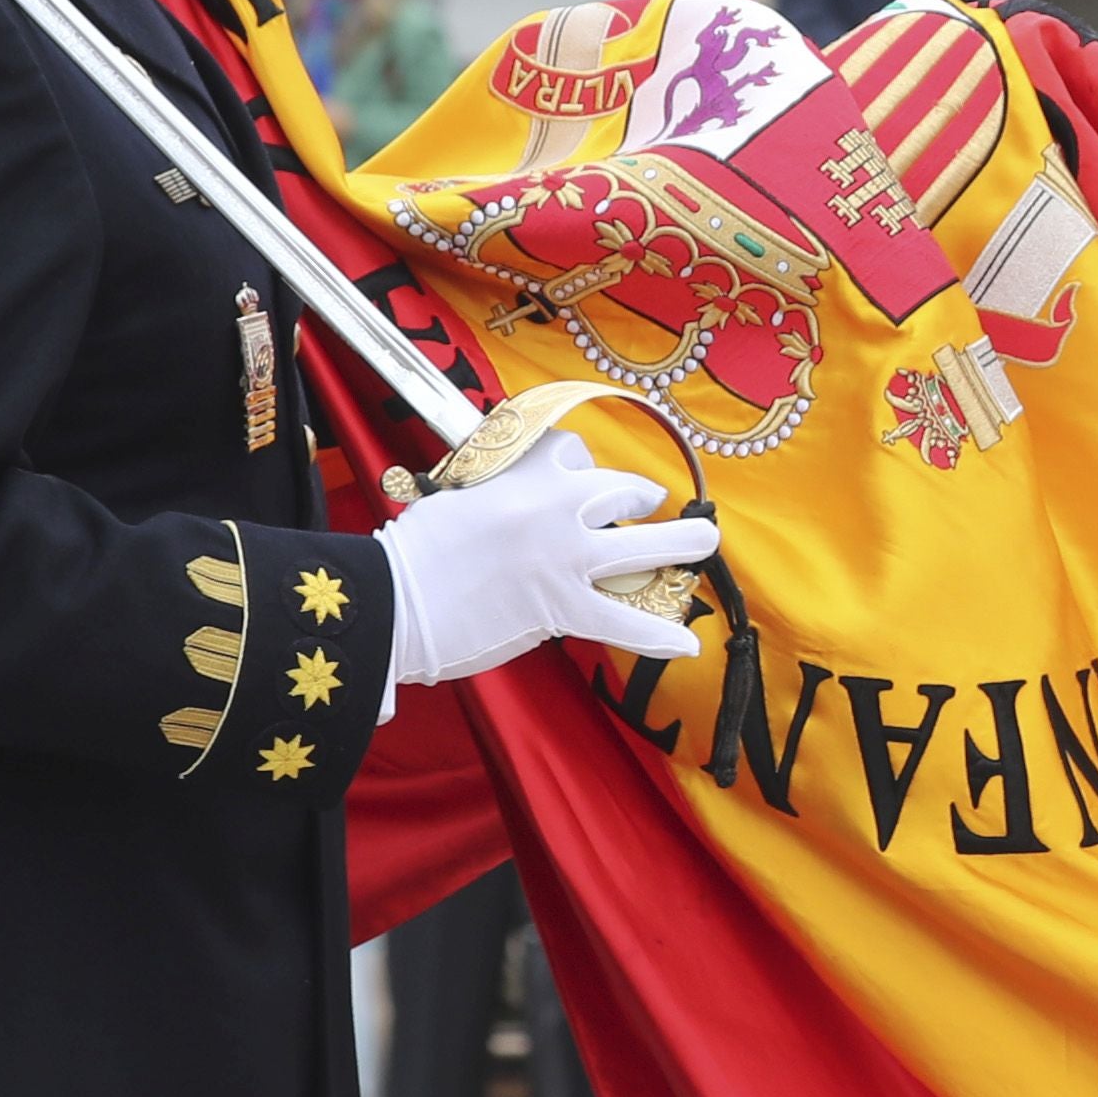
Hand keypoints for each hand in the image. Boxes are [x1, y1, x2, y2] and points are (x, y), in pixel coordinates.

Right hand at [381, 435, 714, 683]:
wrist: (395, 600)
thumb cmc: (412, 553)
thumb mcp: (454, 498)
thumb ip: (495, 495)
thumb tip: (509, 507)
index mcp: (522, 474)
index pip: (571, 451)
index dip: (581, 465)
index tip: (581, 477)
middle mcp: (556, 508)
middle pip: (623, 490)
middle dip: (641, 498)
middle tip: (648, 505)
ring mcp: (567, 558)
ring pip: (647, 547)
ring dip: (683, 545)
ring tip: (703, 545)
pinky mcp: (564, 607)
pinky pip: (626, 623)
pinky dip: (659, 636)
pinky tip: (686, 645)